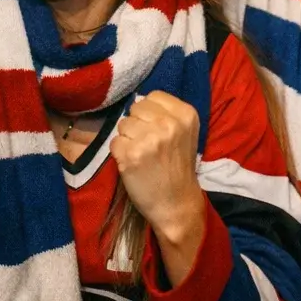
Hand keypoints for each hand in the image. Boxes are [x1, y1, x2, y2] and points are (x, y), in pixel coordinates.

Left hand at [111, 92, 207, 254]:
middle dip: (137, 125)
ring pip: (123, 124)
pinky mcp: (131, 155)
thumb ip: (166, 114)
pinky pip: (114, 142)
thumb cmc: (178, 167)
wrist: (176, 204)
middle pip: (136, 109)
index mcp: (185, 114)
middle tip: (147, 145)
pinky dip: (119, 153)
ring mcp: (150, 139)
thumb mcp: (184, 133)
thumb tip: (137, 102)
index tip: (155, 130)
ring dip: (127, 139)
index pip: (153, 96)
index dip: (149, 113)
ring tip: (141, 155)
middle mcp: (169, 123)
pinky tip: (132, 164)